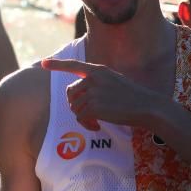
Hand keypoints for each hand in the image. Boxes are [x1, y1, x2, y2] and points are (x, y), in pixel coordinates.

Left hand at [41, 58, 159, 130]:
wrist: (146, 106)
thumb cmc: (132, 97)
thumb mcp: (114, 81)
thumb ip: (97, 83)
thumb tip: (79, 96)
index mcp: (98, 70)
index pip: (73, 65)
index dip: (57, 64)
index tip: (43, 63)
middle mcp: (93, 78)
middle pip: (70, 92)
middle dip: (76, 105)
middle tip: (89, 114)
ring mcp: (93, 92)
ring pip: (75, 107)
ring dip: (83, 117)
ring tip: (96, 122)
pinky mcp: (94, 106)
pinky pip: (80, 117)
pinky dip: (86, 125)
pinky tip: (97, 127)